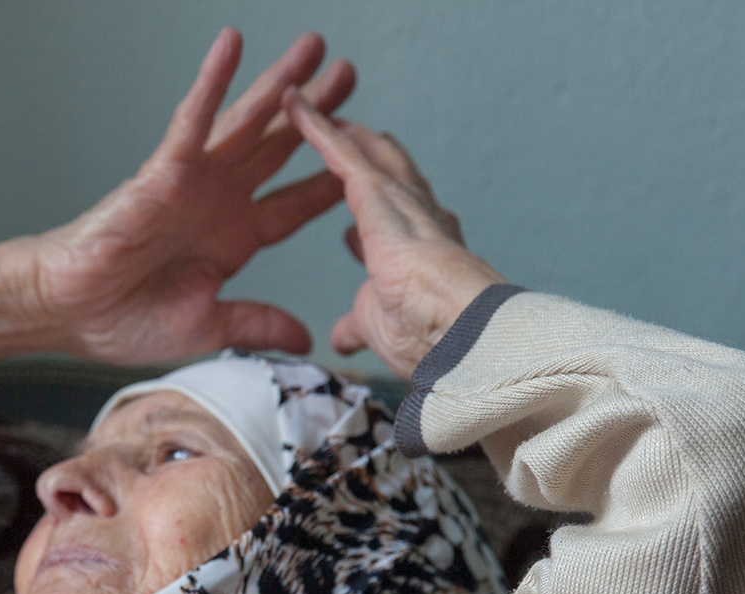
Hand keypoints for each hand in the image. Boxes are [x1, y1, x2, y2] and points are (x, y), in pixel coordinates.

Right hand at [36, 28, 354, 362]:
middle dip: (318, 113)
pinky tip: (232, 44)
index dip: (331, 182)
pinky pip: (191, 120)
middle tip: (350, 76)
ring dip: (279, 84)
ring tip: (313, 48)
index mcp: (233, 239)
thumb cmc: (124, 321)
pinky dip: (212, 82)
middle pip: (280, 148)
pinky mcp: (161, 170)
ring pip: (246, 122)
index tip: (368, 161)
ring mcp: (193, 181)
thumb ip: (256, 324)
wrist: (70, 315)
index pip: (294, 205)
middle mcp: (219, 201)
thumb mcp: (207, 328)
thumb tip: (304, 337)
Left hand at [283, 91, 505, 379]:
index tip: (355, 233)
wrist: (452, 323)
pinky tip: (291, 105)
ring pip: (366, 153)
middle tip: (347, 137)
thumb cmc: (425, 335)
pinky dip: (314, 126)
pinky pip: (339, 149)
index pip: (395, 232)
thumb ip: (355, 325)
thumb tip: (341, 337)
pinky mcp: (376, 188)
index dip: (374, 228)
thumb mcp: (376, 327)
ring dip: (340, 132)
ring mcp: (400, 199)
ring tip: (316, 108)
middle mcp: (419, 218)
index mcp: (422, 256)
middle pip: (389, 178)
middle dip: (367, 158)